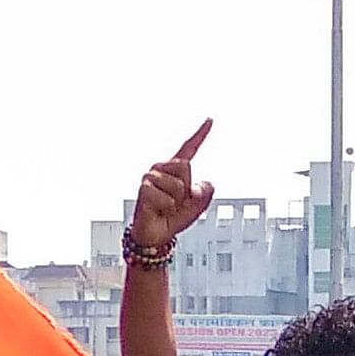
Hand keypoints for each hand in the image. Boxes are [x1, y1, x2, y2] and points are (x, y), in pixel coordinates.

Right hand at [131, 120, 216, 250]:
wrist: (157, 235)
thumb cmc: (173, 218)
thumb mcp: (197, 207)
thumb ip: (206, 193)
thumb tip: (200, 184)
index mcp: (177, 170)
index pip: (190, 148)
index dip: (200, 134)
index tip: (210, 119)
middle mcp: (162, 168)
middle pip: (185, 167)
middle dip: (186, 189)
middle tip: (176, 202)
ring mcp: (151, 177)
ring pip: (177, 184)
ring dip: (176, 202)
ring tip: (166, 207)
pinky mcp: (144, 188)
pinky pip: (166, 197)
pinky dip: (167, 208)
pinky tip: (158, 210)